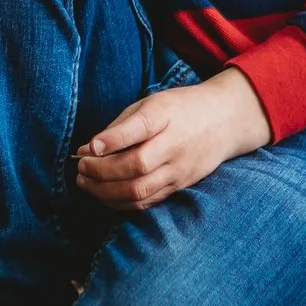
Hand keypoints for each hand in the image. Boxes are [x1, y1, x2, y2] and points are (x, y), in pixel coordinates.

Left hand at [73, 69, 271, 210]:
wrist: (225, 121)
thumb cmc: (180, 109)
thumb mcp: (152, 103)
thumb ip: (121, 126)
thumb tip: (87, 149)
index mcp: (165, 116)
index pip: (138, 128)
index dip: (111, 140)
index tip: (87, 148)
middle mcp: (174, 145)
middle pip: (135, 167)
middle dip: (100, 172)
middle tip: (81, 169)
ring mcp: (179, 170)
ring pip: (139, 191)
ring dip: (106, 192)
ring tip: (86, 184)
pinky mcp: (180, 186)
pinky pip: (148, 201)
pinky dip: (122, 202)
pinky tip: (106, 194)